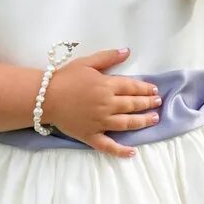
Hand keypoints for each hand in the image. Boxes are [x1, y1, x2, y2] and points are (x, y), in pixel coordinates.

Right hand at [45, 47, 161, 157]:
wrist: (44, 98)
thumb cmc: (65, 77)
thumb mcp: (87, 62)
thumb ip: (108, 57)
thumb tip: (127, 51)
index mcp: (107, 86)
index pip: (132, 87)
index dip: (145, 89)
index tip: (155, 90)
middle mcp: (106, 104)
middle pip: (132, 105)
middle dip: (147, 104)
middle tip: (158, 103)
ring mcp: (100, 122)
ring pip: (126, 123)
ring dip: (142, 122)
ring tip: (154, 119)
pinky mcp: (90, 136)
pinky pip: (108, 146)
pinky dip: (121, 150)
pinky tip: (132, 152)